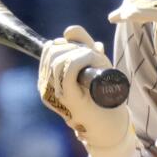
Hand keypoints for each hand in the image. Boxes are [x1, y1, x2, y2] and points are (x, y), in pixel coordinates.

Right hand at [37, 26, 133, 156]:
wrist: (110, 125)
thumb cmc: (102, 97)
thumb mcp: (93, 65)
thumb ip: (83, 46)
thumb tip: (69, 31)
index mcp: (48, 79)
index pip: (48, 49)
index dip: (66, 44)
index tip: (84, 52)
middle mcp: (46, 86)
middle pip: (52, 51)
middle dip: (74, 47)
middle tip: (93, 57)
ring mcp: (55, 93)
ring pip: (59, 58)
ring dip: (81, 53)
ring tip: (96, 62)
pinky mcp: (68, 97)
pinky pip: (68, 68)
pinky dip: (82, 59)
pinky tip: (93, 60)